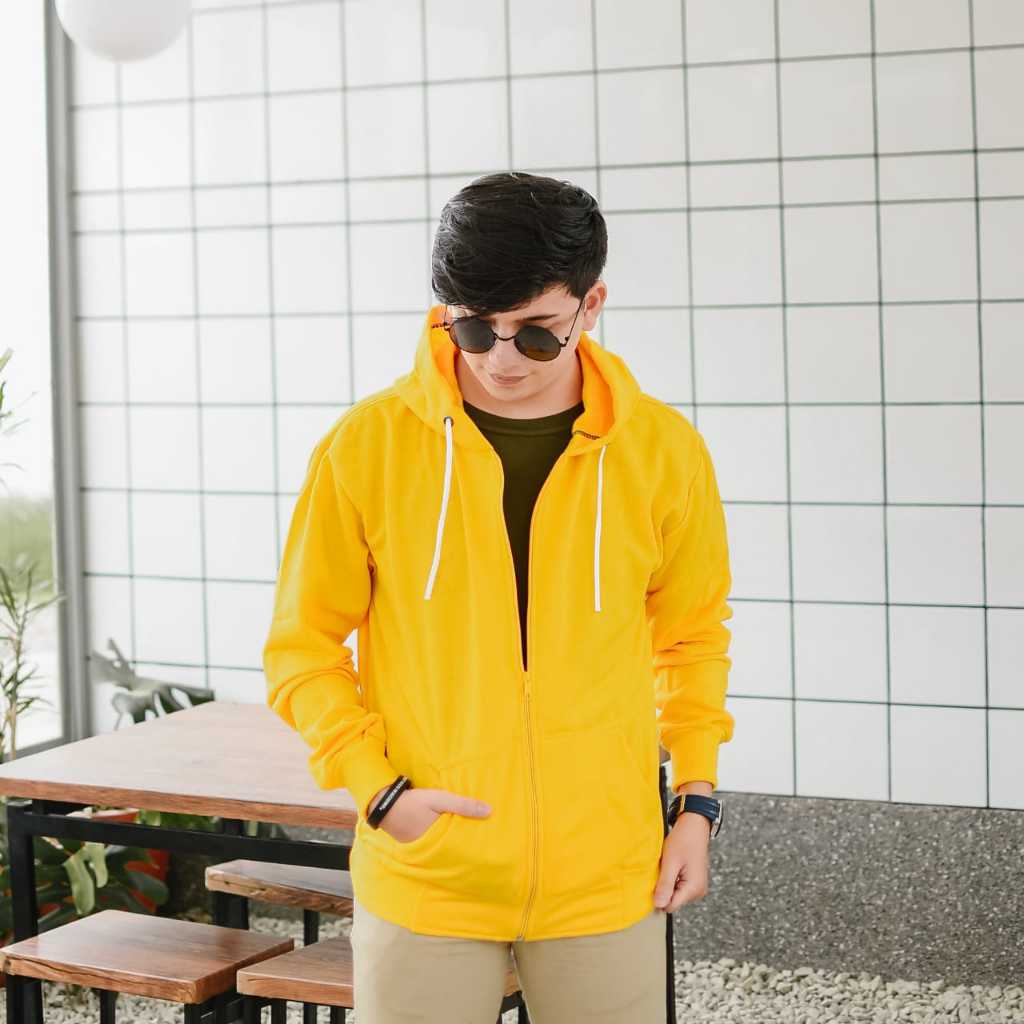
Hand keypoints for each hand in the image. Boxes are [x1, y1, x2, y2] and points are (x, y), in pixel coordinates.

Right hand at [368, 786, 491, 842]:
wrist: (385, 804)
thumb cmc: (414, 802)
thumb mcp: (439, 800)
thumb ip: (462, 805)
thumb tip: (489, 811)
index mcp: (438, 841)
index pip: (461, 848)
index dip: (474, 847)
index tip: (489, 847)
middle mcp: (430, 849)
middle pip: (453, 850)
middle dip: (465, 848)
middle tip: (483, 847)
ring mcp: (421, 848)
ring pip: (443, 848)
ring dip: (453, 843)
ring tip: (470, 842)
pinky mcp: (415, 843)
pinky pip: (432, 845)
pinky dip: (441, 841)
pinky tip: (449, 836)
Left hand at [653, 811, 711, 911]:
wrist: (695, 825)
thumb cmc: (684, 840)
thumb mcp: (670, 862)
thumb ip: (665, 885)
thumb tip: (658, 905)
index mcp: (693, 888)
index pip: (670, 906)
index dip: (658, 897)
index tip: (653, 882)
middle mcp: (698, 891)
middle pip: (673, 901)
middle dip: (663, 888)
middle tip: (662, 869)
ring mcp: (697, 886)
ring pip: (674, 894)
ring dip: (667, 883)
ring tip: (668, 866)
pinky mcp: (694, 880)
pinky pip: (678, 886)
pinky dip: (672, 878)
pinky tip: (671, 866)